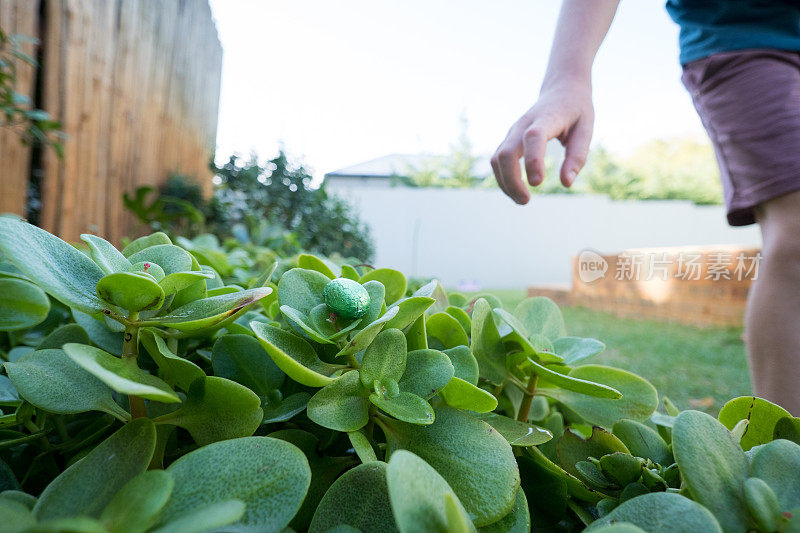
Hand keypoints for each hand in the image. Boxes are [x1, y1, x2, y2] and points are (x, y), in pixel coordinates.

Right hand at [491, 80, 593, 203]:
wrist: (561, 88)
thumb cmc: (576, 111)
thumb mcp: (586, 129)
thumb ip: (577, 156)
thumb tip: (566, 183)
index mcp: (547, 118)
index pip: (533, 137)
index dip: (532, 160)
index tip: (537, 184)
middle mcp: (523, 124)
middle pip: (506, 153)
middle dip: (511, 180)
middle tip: (526, 201)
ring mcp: (512, 132)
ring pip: (497, 159)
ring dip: (505, 183)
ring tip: (523, 200)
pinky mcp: (508, 140)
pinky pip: (497, 161)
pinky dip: (503, 179)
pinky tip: (517, 190)